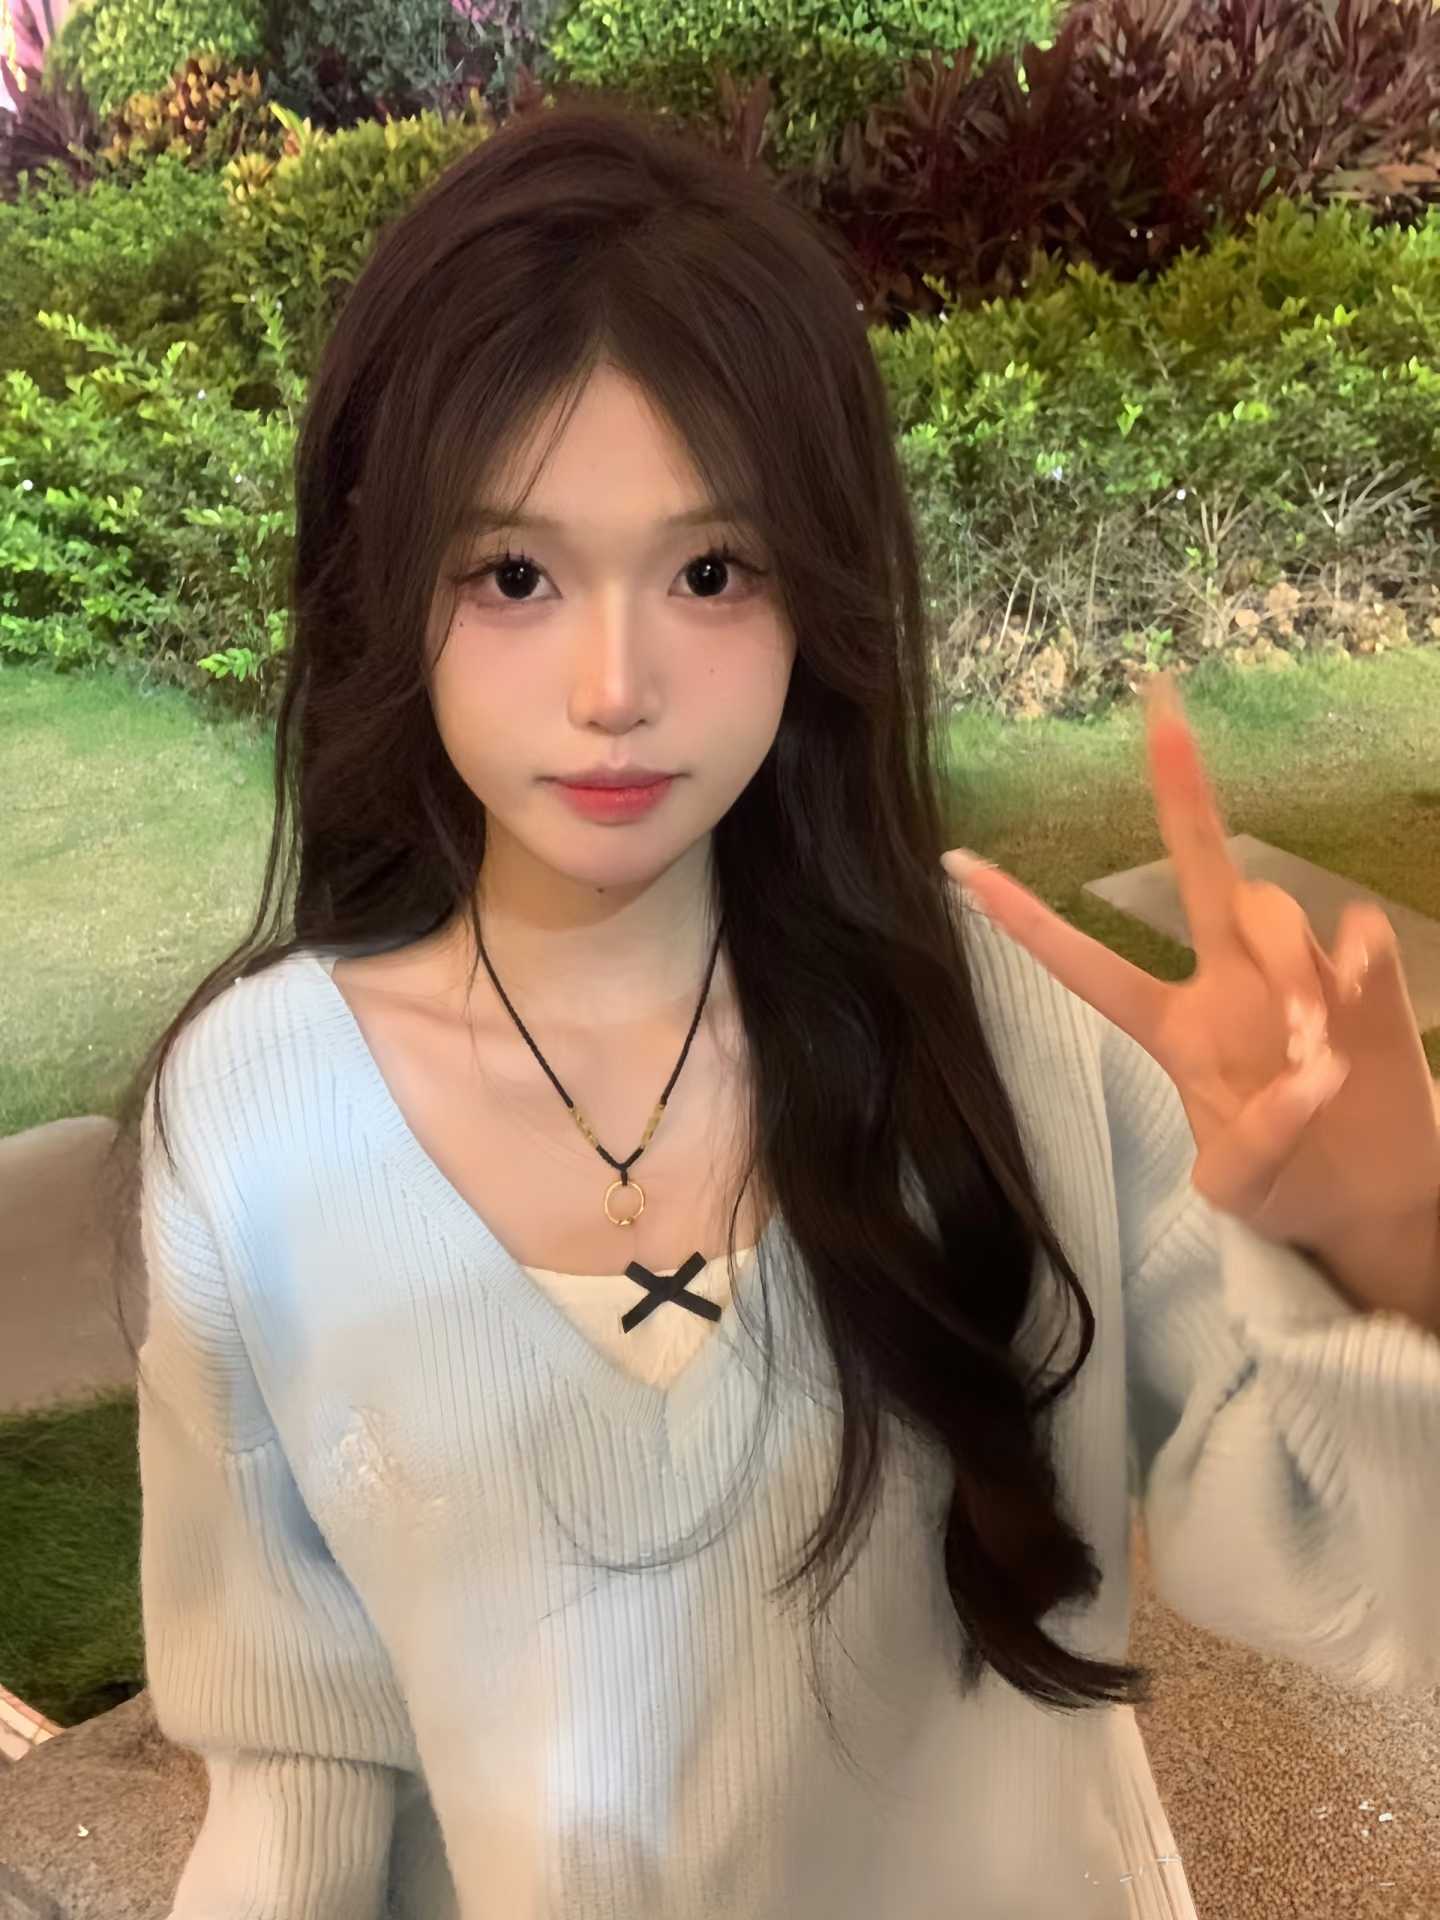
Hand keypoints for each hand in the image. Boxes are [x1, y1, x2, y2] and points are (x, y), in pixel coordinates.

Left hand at [942, 670, 1439, 1320]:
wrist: (1378, 1197)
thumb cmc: (1289, 1184)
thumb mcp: (1243, 1190)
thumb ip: (1258, 1140)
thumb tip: (1310, 1073)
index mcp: (1170, 1028)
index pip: (1085, 964)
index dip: (1023, 917)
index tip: (955, 863)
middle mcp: (1225, 981)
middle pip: (1198, 867)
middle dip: (1182, 788)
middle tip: (1159, 699)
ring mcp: (1295, 972)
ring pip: (1272, 911)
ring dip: (1286, 967)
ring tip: (1309, 1047)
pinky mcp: (1365, 978)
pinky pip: (1356, 931)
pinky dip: (1357, 961)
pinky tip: (1356, 1011)